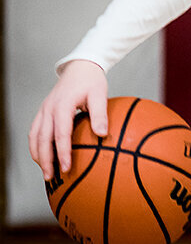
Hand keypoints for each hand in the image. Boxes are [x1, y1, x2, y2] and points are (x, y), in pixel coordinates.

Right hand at [28, 59, 108, 181]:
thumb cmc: (91, 80)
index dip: (63, 152)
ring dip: (38, 155)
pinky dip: (36, 146)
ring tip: (45, 172)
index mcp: (62, 105)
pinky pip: (35, 131)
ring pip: (35, 136)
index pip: (61, 133)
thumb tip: (102, 134)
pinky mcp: (43, 111)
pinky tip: (42, 157)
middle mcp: (49, 108)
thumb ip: (100, 114)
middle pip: (43, 138)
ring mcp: (44, 110)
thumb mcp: (99, 94)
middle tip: (51, 177)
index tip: (66, 168)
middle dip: (46, 159)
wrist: (80, 66)